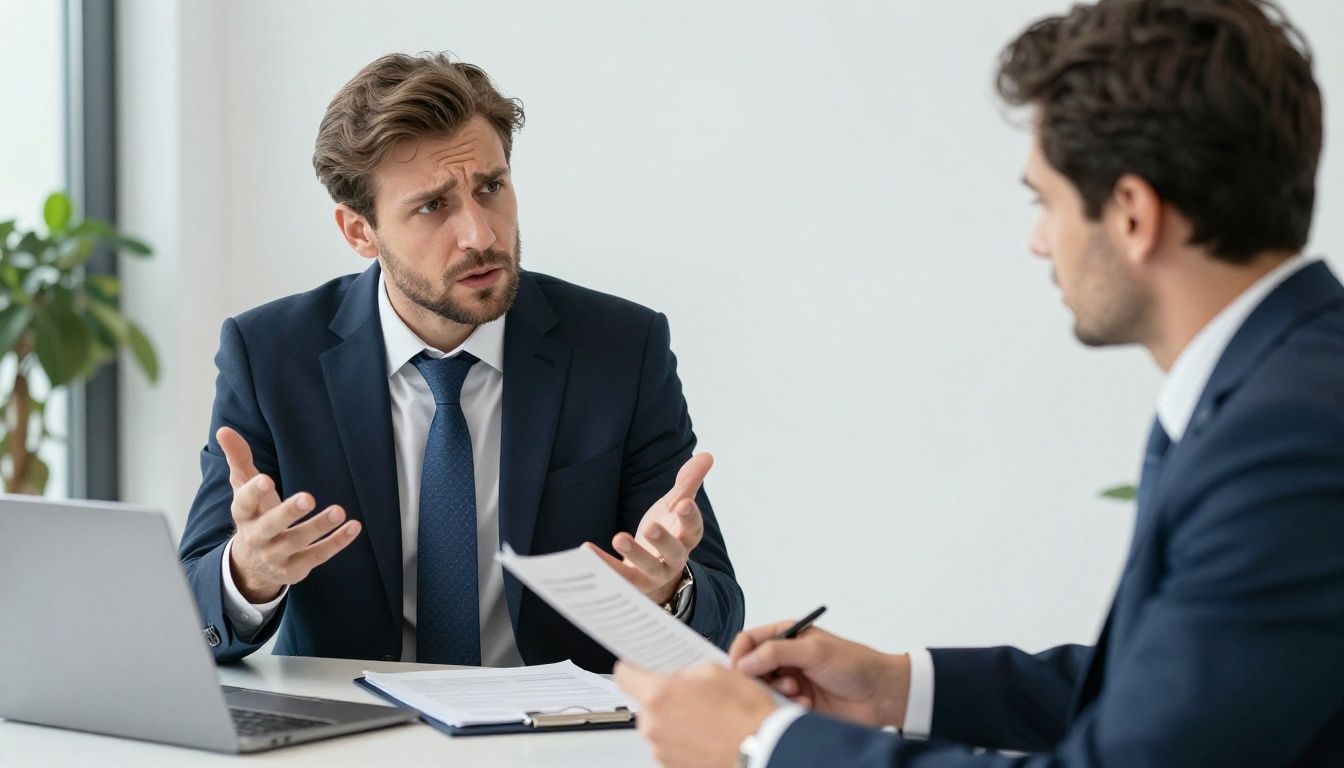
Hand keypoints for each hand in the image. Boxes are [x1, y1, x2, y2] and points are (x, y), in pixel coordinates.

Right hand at [218, 426, 361, 602]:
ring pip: (297, 542)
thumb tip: (224, 430)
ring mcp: (276, 555)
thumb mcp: (244, 488)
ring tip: (339, 511)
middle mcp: (257, 537)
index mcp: (243, 515)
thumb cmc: (254, 515)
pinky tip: (353, 526)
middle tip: (308, 498)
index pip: (243, 503)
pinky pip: (318, 556)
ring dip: (319, 527)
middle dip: (288, 513)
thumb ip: (238, 459)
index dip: (254, 492)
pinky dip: (336, 542)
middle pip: (271, 526)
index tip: (266, 479)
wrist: (252, 565)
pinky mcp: (296, 568)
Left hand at [585, 453, 710, 605]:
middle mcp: (673, 560)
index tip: (684, 504)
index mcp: (686, 539)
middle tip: (651, 526)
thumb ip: (688, 483)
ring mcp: (653, 575)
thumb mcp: (674, 507)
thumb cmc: (665, 533)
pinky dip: (603, 564)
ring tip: (618, 537)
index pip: (693, 530)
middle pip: (674, 553)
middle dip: (663, 540)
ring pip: (647, 568)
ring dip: (634, 553)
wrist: (653, 575)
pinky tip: (587, 549)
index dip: (690, 519)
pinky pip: (618, 577)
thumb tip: (707, 455)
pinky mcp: (631, 584)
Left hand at [615, 662, 775, 767]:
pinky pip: (671, 746)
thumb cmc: (745, 715)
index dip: (632, 668)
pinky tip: (708, 734)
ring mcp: (662, 751)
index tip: (636, 668)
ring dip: (675, 721)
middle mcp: (653, 726)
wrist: (764, 748)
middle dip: (665, 698)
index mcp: (659, 695)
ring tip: (707, 718)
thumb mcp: (716, 671)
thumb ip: (687, 672)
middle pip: (646, 704)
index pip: (624, 675)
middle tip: (692, 696)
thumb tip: (680, 678)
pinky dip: (684, 740)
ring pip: (659, 727)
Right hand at [730, 619, 910, 728]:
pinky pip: (777, 705)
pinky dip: (788, 706)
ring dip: (776, 692)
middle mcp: (786, 657)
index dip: (739, 653)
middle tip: (778, 682)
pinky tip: (806, 704)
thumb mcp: (814, 650)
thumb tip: (744, 661)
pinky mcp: (797, 702)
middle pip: (751, 666)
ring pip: (763, 688)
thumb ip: (776, 652)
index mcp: (787, 635)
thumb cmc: (855, 664)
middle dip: (759, 677)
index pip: (749, 640)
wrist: (881, 695)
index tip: (739, 669)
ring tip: (796, 692)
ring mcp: (791, 680)